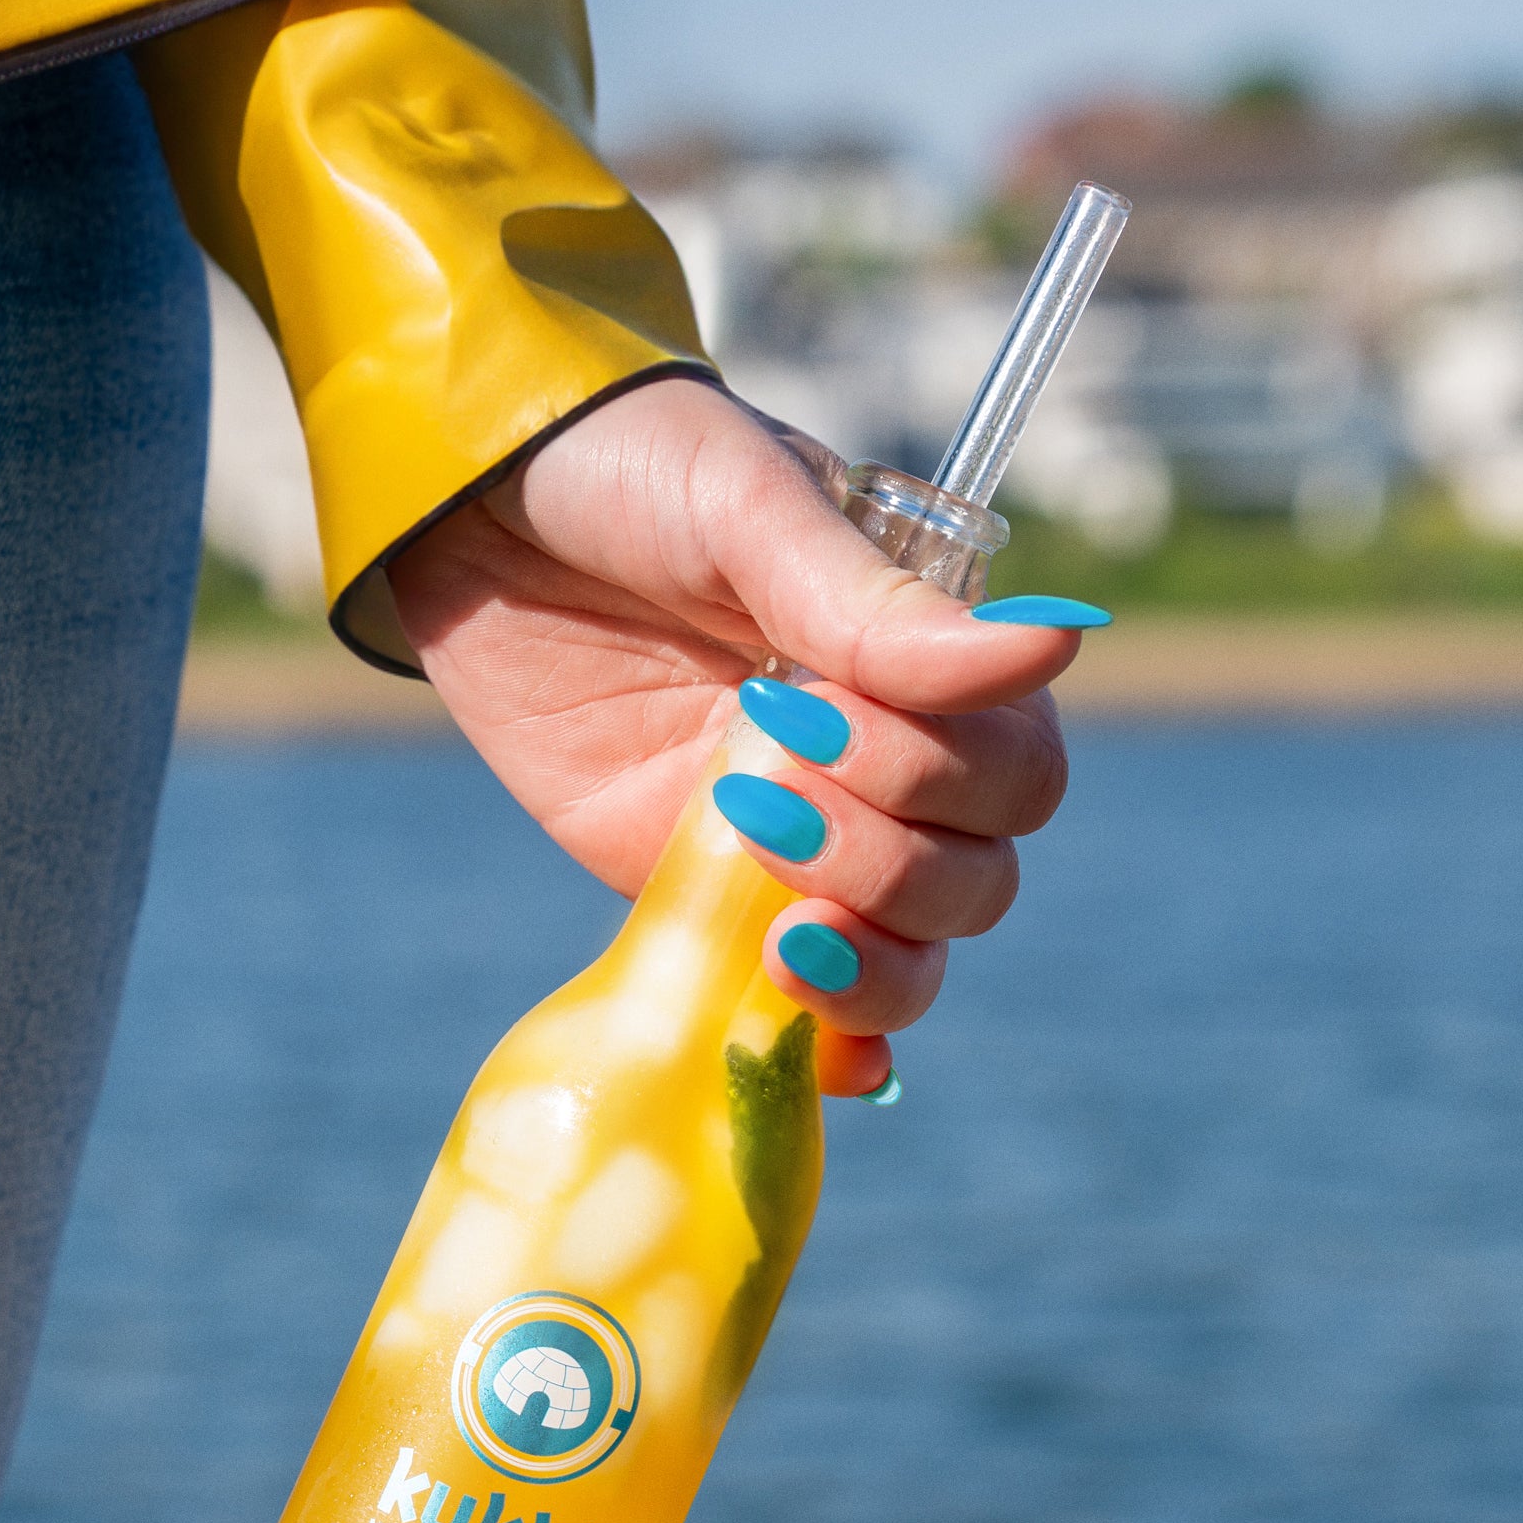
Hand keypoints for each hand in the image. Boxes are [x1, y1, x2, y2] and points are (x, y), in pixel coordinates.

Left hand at [387, 376, 1079, 1095]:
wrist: (467, 508)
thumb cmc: (623, 470)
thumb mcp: (744, 506)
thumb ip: (875, 603)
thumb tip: (1055, 646)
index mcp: (922, 662)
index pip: (1017, 769)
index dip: (940, 770)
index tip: (815, 711)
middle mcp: (883, 760)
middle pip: (978, 876)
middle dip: (889, 856)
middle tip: (761, 787)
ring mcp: (800, 839)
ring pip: (914, 950)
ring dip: (870, 956)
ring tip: (778, 919)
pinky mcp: (704, 895)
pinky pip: (801, 1002)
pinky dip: (832, 1042)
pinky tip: (818, 1052)